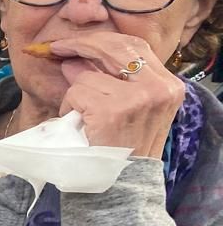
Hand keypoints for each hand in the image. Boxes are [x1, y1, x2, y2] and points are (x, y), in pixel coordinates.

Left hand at [48, 34, 185, 158]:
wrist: (122, 186)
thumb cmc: (123, 149)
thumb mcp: (133, 110)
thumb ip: (114, 81)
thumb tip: (76, 58)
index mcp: (168, 86)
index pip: (135, 45)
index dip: (103, 40)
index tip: (78, 42)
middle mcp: (158, 88)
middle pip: (113, 48)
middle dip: (80, 45)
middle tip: (57, 48)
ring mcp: (136, 99)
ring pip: (88, 76)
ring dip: (74, 93)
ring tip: (80, 115)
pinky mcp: (111, 111)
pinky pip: (76, 93)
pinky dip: (68, 107)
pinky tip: (77, 124)